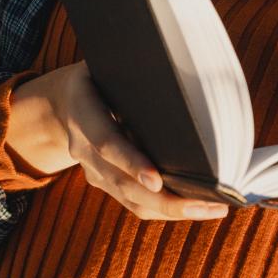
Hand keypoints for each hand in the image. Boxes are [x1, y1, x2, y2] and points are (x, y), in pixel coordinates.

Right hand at [8, 61, 230, 220]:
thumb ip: (132, 76)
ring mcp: (94, 172)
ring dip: (174, 210)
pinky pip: (135, 205)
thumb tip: (184, 76)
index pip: (107, 144)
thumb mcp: (105, 67)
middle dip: (167, 200)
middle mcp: (85, 150)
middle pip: (124, 185)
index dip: (131, 163)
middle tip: (207, 204)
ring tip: (214, 209)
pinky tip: (199, 207)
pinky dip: (167, 210)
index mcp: (83, 115)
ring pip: (132, 202)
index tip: (157, 181)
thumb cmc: (99, 78)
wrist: (62, 105)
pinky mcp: (105, 185)